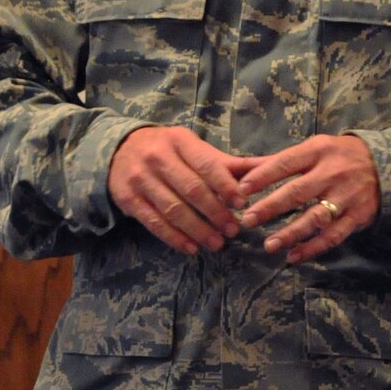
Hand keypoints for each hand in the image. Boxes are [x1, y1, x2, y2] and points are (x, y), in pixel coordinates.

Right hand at [107, 126, 252, 256]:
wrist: (120, 149)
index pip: (206, 165)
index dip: (226, 186)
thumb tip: (271, 166)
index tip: (243, 205)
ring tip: (217, 244)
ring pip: (173, 209)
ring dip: (197, 229)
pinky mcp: (128, 199)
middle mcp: (157, 157)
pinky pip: (154, 222)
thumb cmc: (168, 150)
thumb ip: (229, 163)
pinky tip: (191, 247)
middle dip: (215, 212)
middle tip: (233, 231)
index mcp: (179, 141)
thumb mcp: (195, 148)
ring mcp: (140, 179)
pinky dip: (174, 237)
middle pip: (191, 189)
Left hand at [235, 134, 380, 264]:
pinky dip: (313, 248)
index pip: (285, 163)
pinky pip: (332, 236)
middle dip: (270, 207)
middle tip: (247, 220)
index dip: (262, 176)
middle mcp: (332, 173)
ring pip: (315, 218)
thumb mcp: (316, 147)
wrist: (387, 164)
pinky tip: (294, 256)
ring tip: (269, 245)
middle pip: (297, 192)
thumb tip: (244, 169)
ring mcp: (346, 196)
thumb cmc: (340, 156)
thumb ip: (283, 161)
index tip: (240, 190)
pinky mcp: (357, 216)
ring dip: (291, 233)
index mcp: (318, 151)